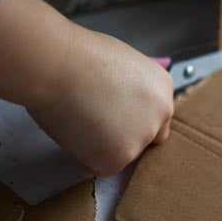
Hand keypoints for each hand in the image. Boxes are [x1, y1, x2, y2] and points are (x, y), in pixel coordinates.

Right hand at [0, 0, 173, 176]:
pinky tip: (74, 131)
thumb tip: (123, 98)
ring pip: (123, 153)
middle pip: (147, 138)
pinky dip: (85, 155)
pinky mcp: (118, 158)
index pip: (158, 116)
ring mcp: (141, 138)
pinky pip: (101, 165)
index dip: (134, 119)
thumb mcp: (122, 63)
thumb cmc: (79, 55)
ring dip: (103, 146)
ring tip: (79, 121)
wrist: (59, 66)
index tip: (117, 118)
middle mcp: (161, 114)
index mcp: (162, 87)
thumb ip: (130, 87)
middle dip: (125, 137)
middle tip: (96, 124)